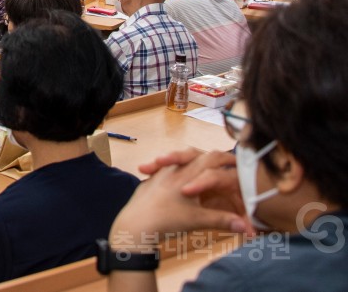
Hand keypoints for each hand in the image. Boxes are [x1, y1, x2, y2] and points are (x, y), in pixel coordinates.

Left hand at [109, 150, 250, 249]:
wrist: (134, 224)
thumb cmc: (166, 221)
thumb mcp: (198, 221)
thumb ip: (224, 220)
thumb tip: (250, 229)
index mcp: (189, 174)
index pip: (212, 158)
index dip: (228, 159)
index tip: (239, 163)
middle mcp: (175, 168)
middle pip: (196, 154)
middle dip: (213, 157)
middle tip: (229, 159)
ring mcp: (162, 172)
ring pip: (180, 158)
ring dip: (192, 158)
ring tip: (205, 160)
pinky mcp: (152, 179)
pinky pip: (166, 167)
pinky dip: (175, 167)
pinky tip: (179, 174)